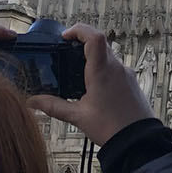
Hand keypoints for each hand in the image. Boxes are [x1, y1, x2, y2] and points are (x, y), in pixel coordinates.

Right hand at [32, 23, 153, 146]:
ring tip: (77, 74)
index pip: (94, 36)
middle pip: (99, 43)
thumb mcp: (78, 117)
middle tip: (66, 54)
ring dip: (92, 58)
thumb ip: (54, 106)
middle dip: (82, 44)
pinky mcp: (131, 82)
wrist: (138, 141)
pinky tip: (93, 87)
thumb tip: (32, 101)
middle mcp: (117, 68)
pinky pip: (115, 67)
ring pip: (108, 55)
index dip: (78, 30)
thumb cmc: (111, 128)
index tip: (65, 37)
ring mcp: (126, 74)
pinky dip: (102, 69)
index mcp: (102, 71)